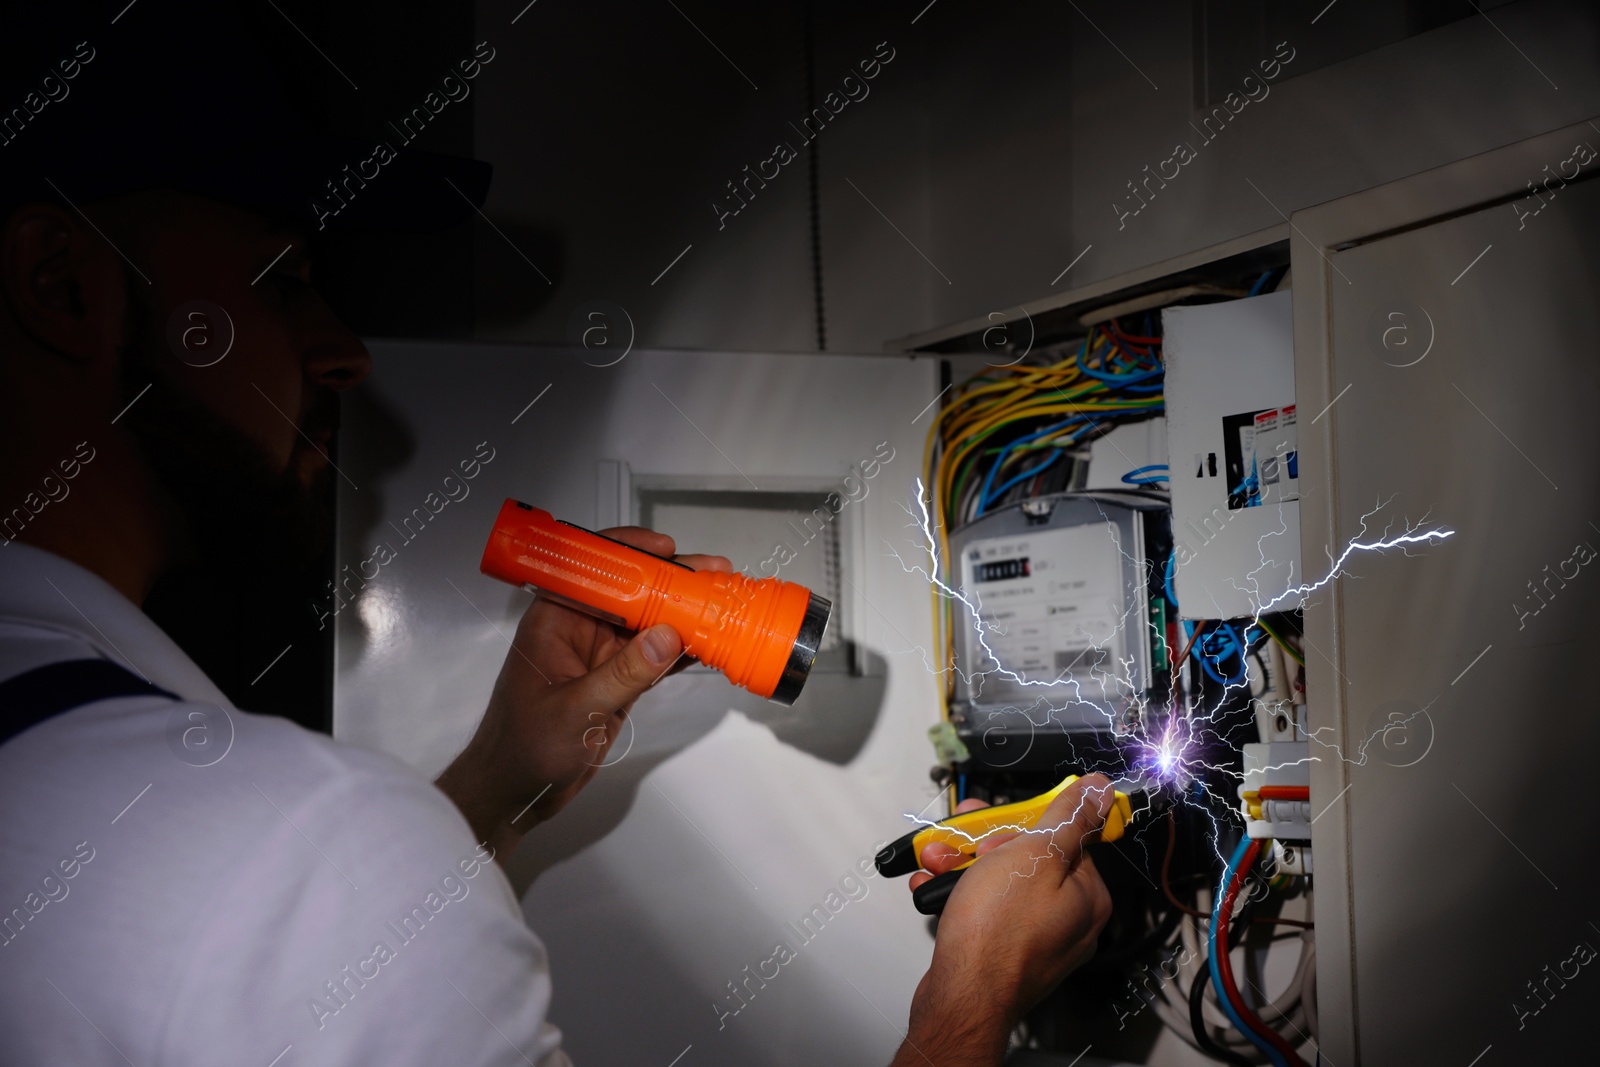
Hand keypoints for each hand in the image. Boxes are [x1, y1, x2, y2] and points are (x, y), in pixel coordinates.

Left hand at [435, 527, 730, 859]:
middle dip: (672, 580)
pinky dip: (682, 649)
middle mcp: (579, 628)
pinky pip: (655, 655)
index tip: (669, 549)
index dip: (631, 551)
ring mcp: (600, 654)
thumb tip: (670, 635)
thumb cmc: (525, 749)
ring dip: (684, 612)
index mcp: (555, 619)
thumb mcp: (577, 709)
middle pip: (631, 590)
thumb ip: (624, 673)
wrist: (515, 792)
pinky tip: (712, 641)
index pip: (593, 569)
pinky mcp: (617, 680)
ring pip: (648, 621)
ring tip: (725, 600)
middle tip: (717, 573)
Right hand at [891, 775, 1114, 1066]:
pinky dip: (958, 895)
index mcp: (1087, 894)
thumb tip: (1099, 788)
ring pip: (1000, 881)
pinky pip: (985, 909)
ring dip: (963, 866)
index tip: (992, 819)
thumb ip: (1068, 818)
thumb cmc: (997, 931)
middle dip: (983, 844)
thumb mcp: (1033, 855)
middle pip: (1027, 857)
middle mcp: (1068, 918)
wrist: (962, 998)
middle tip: (957, 843)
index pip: (1063, 836)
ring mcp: (1036, 938)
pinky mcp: (1005, 952)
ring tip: (936, 865)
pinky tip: (935, 889)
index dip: (1022, 822)